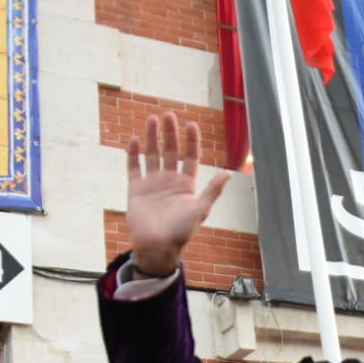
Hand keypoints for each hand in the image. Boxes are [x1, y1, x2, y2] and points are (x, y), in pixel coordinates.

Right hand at [127, 113, 230, 275]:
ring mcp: (152, 183)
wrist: (156, 247)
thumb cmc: (180, 232)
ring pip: (152, 154)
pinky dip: (134, 154)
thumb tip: (229, 172)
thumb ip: (212, 190)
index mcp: (186, 184)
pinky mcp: (136, 189)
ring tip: (152, 119)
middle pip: (171, 150)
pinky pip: (134, 167)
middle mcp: (169, 180)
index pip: (190, 157)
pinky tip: (135, 140)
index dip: (191, 141)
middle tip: (168, 115)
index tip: (191, 124)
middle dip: (170, 133)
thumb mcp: (200, 209)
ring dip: (152, 137)